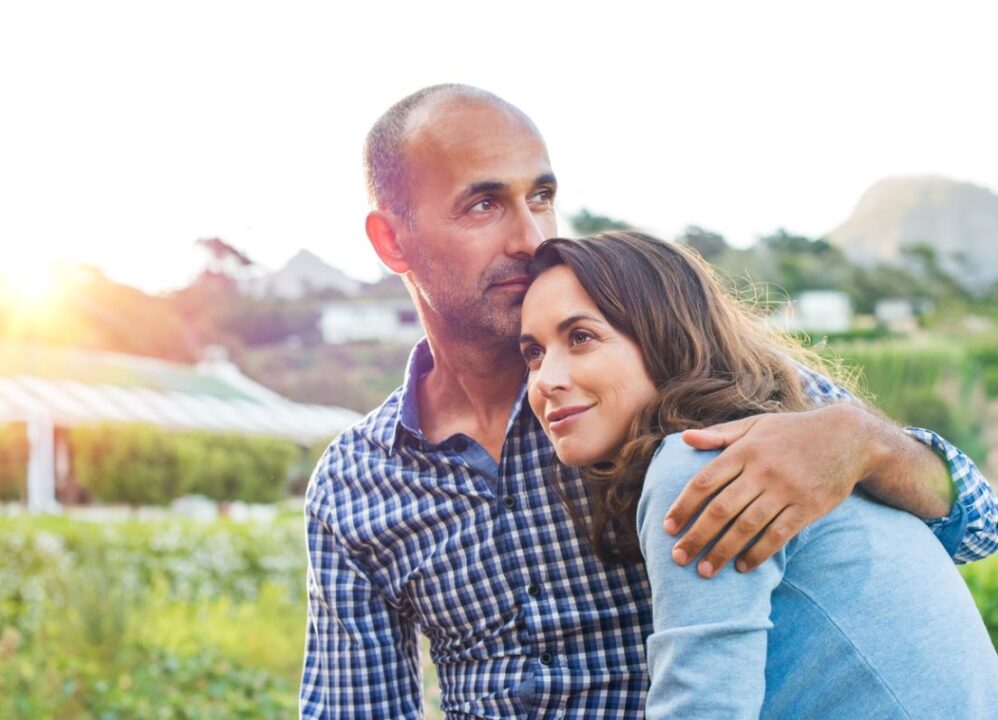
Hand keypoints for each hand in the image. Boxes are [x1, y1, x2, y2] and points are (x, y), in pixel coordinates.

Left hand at [664, 404, 872, 577]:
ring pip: (746, 527)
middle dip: (696, 536)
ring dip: (722, 551)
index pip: (704, 482)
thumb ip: (719, 435)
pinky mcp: (808, 507)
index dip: (683, 506)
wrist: (848, 437)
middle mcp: (762, 471)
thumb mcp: (755, 425)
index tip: (667, 527)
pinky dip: (758, 553)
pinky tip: (743, 567)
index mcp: (744, 451)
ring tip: (705, 571)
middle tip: (678, 558)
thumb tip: (684, 439)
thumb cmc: (793, 431)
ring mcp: (786, 490)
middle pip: (720, 509)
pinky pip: (778, 535)